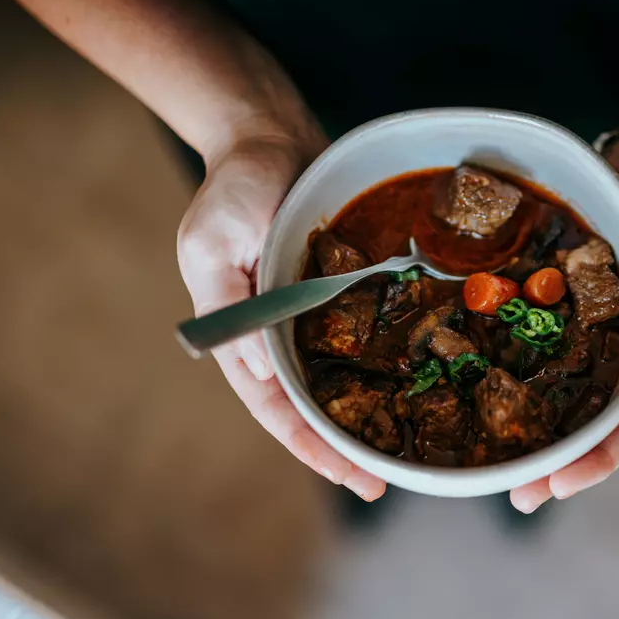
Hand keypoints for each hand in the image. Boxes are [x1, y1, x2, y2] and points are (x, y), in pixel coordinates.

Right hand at [176, 134, 386, 500]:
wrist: (268, 136)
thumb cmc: (236, 185)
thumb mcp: (216, 242)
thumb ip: (233, 308)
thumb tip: (265, 374)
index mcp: (239, 329)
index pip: (272, 403)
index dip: (306, 442)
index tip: (345, 474)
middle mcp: (272, 331)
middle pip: (304, 403)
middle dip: (336, 445)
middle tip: (378, 481)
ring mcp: (304, 313)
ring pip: (331, 379)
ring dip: (357, 415)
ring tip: (394, 450)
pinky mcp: (332, 290)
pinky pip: (353, 337)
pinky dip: (373, 367)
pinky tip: (403, 387)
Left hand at [511, 139, 618, 511]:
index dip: (596, 461)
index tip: (557, 485)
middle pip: (586, 425)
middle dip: (555, 464)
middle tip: (516, 493)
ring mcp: (587, 334)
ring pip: (557, 395)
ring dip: (531, 430)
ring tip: (494, 460)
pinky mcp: (559, 306)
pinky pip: (535, 344)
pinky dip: (514, 370)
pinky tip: (482, 388)